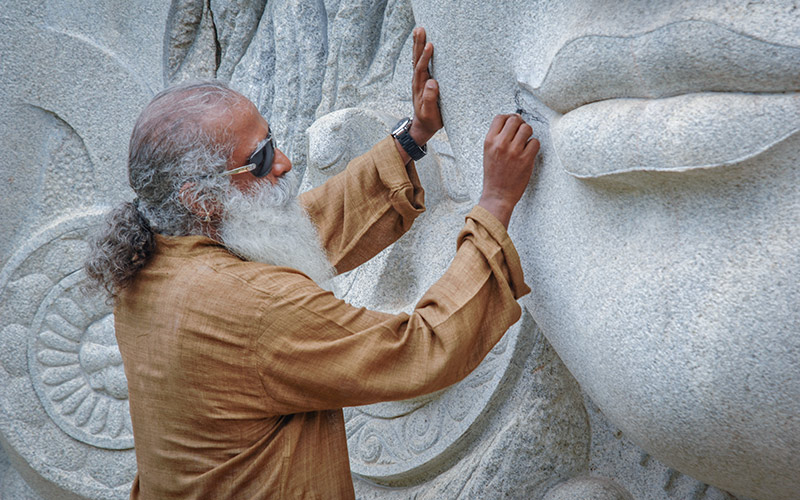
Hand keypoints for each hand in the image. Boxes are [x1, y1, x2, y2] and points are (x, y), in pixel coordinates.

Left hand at [409, 27, 442, 145]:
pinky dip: (421, 51)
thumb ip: (430, 99)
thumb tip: (432, 83)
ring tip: (419, 30)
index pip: (421, 69)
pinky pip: (421, 63)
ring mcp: (420, 80)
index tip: (430, 45)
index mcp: (419, 87)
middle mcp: (418, 81)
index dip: (425, 57)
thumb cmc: (429, 120)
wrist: (423, 126)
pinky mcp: (424, 80)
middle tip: (420, 29)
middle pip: (417, 60)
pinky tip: (423, 43)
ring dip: (418, 44)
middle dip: (418, 44)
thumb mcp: (430, 113)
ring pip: (418, 59)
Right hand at [478, 114, 539, 227]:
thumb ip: (498, 137)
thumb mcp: (488, 153)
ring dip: (528, 134)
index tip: (512, 123)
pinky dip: (533, 146)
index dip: (508, 118)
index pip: (500, 118)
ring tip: (524, 143)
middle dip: (520, 124)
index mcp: (489, 141)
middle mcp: (501, 144)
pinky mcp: (526, 159)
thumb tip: (513, 120)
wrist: (497, 195)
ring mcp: (514, 151)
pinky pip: (535, 142)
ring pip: (527, 129)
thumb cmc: (494, 175)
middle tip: (521, 133)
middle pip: (515, 120)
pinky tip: (528, 153)